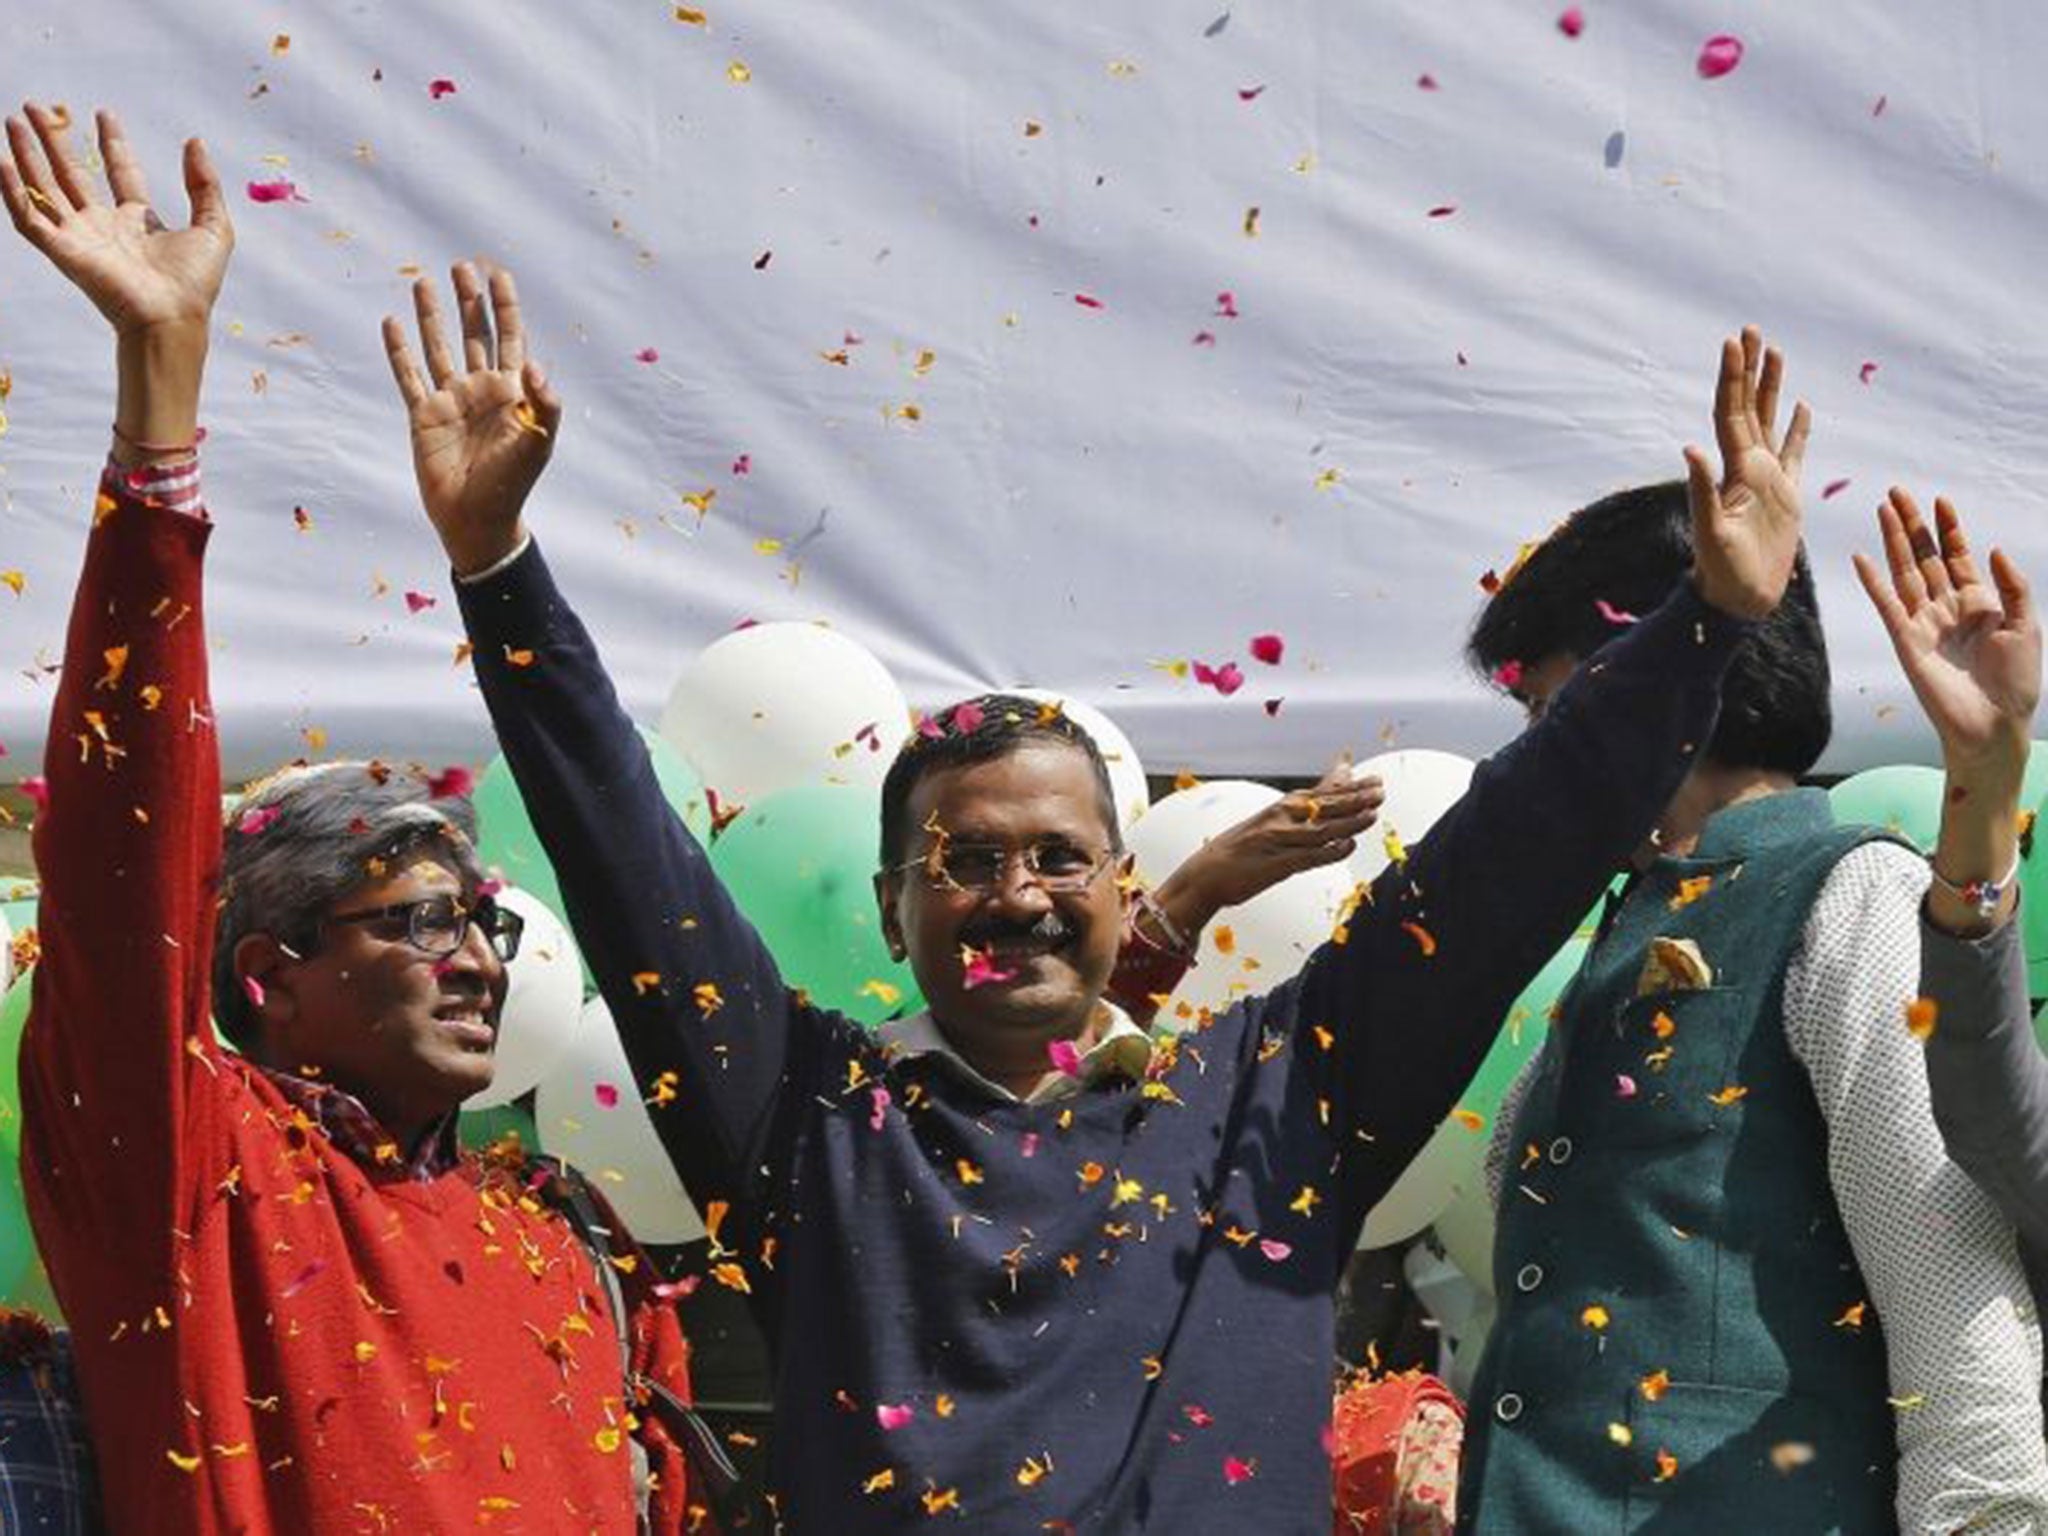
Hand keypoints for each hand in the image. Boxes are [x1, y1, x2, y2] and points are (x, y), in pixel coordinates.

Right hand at [0, 105, 229, 335]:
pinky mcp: (62, 251)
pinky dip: (13, 191)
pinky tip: (3, 161)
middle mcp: (104, 227)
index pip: (119, 174)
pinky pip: (29, 218)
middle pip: (72, 174)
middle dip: (54, 140)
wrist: (172, 317)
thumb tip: (195, 142)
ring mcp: (80, 238)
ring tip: (13, 120)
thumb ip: (205, 184)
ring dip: (27, 155)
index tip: (104, 114)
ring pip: (44, 188)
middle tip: (37, 107)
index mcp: (138, 222)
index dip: (111, 144)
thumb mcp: (213, 226)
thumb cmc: (194, 282)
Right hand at [382, 263, 561, 575]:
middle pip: (474, 334)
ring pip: (439, 347)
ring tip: (423, 282)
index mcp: (512, 392)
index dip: (505, 307)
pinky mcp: (424, 416)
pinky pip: (409, 376)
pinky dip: (399, 351)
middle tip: (462, 266)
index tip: (499, 275)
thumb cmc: (513, 483)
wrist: (478, 517)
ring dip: (432, 316)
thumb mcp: (539, 442)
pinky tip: (392, 323)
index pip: (510, 338)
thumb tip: (534, 362)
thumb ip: (544, 402)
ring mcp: (451, 401)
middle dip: (469, 301)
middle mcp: (481, 390)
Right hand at [1148, 762, 1384, 939]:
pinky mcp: (1275, 866)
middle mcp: (1279, 820)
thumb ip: (1300, 808)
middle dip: (1355, 798)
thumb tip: (1320, 794)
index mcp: (1279, 809)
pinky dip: (1329, 851)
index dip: (1350, 786)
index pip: (1321, 792)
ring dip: (1349, 821)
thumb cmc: (1240, 850)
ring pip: (1321, 829)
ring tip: (1373, 814)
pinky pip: (1307, 857)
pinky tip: (1347, 846)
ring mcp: (1277, 842)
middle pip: (1324, 806)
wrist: (1204, 875)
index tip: (1374, 779)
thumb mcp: (1269, 822)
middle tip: (1380, 790)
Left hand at [1682, 325, 1809, 620]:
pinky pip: (1794, 453)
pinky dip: (1797, 429)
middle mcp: (1747, 467)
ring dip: (1771, 388)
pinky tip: (1801, 407)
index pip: (1729, 412)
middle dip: (1749, 369)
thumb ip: (1703, 491)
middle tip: (1750, 330)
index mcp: (1733, 470)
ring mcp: (1767, 479)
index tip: (1732, 342)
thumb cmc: (1722, 571)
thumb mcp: (1711, 532)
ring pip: (1768, 421)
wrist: (1739, 599)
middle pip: (1747, 407)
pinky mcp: (1787, 495)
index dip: (1731, 378)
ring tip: (1774, 352)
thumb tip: (1690, 448)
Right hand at [1853, 488, 2038, 781]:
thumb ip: (2012, 587)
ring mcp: (1924, 623)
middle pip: (1925, 557)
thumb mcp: (2026, 626)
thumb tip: (1993, 550)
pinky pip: (1887, 604)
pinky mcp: (1906, 640)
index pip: (1958, 557)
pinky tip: (1862, 558)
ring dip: (1894, 542)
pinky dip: (1874, 582)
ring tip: (1882, 510)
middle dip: (1913, 525)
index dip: (1950, 528)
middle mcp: (1947, 608)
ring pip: (1906, 572)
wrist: (1992, 724)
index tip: (1941, 500)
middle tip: (1897, 493)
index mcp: (1979, 603)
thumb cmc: (2016, 681)